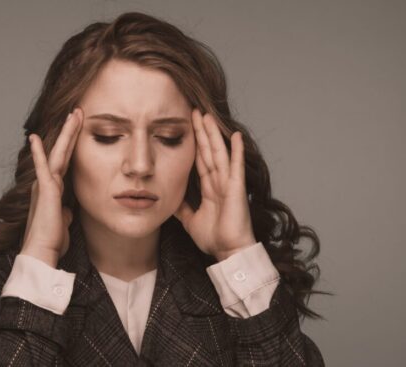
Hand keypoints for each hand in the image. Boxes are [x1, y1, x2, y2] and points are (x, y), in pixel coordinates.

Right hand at [20, 108, 82, 266]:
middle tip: (78, 112)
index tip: (79, 128)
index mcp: (55, 189)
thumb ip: (65, 211)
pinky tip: (35, 137)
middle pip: (62, 151)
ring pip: (57, 153)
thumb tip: (67, 210)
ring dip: (66, 133)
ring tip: (74, 114)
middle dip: (71, 131)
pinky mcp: (45, 189)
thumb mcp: (63, 221)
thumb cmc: (52, 239)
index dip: (72, 144)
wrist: (43, 250)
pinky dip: (39, 152)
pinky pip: (42, 167)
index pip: (66, 161)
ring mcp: (46, 184)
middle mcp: (48, 182)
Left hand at [173, 108, 255, 261]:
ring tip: (207, 116)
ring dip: (213, 135)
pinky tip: (234, 136)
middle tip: (195, 112)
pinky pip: (235, 167)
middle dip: (201, 132)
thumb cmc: (215, 238)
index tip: (188, 127)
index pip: (200, 160)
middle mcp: (220, 182)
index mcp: (210, 188)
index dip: (195, 143)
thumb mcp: (190, 220)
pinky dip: (235, 151)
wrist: (228, 252)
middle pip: (208, 152)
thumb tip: (168, 200)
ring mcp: (229, 184)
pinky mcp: (236, 189)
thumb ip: (182, 208)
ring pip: (218, 154)